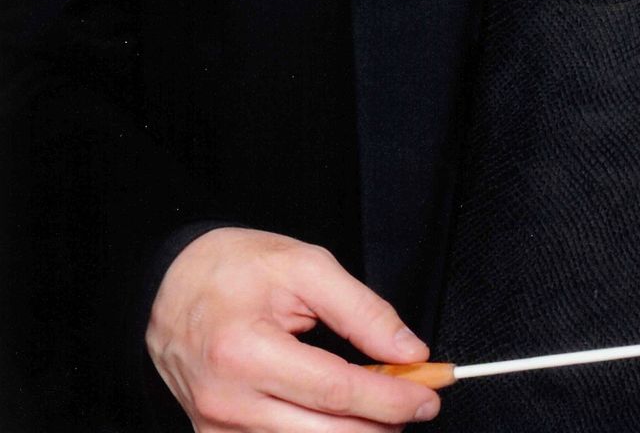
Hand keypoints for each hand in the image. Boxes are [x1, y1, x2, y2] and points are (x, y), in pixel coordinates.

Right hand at [146, 227, 439, 430]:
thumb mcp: (305, 265)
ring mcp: (216, 429)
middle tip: (417, 401)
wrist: (166, 285)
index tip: (430, 393)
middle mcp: (227, 402)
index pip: (337, 390)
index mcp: (247, 351)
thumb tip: (409, 350)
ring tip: (382, 406)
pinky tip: (342, 419)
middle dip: (382, 425)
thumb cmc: (232, 267)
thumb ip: (362, 310)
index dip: (392, 397)